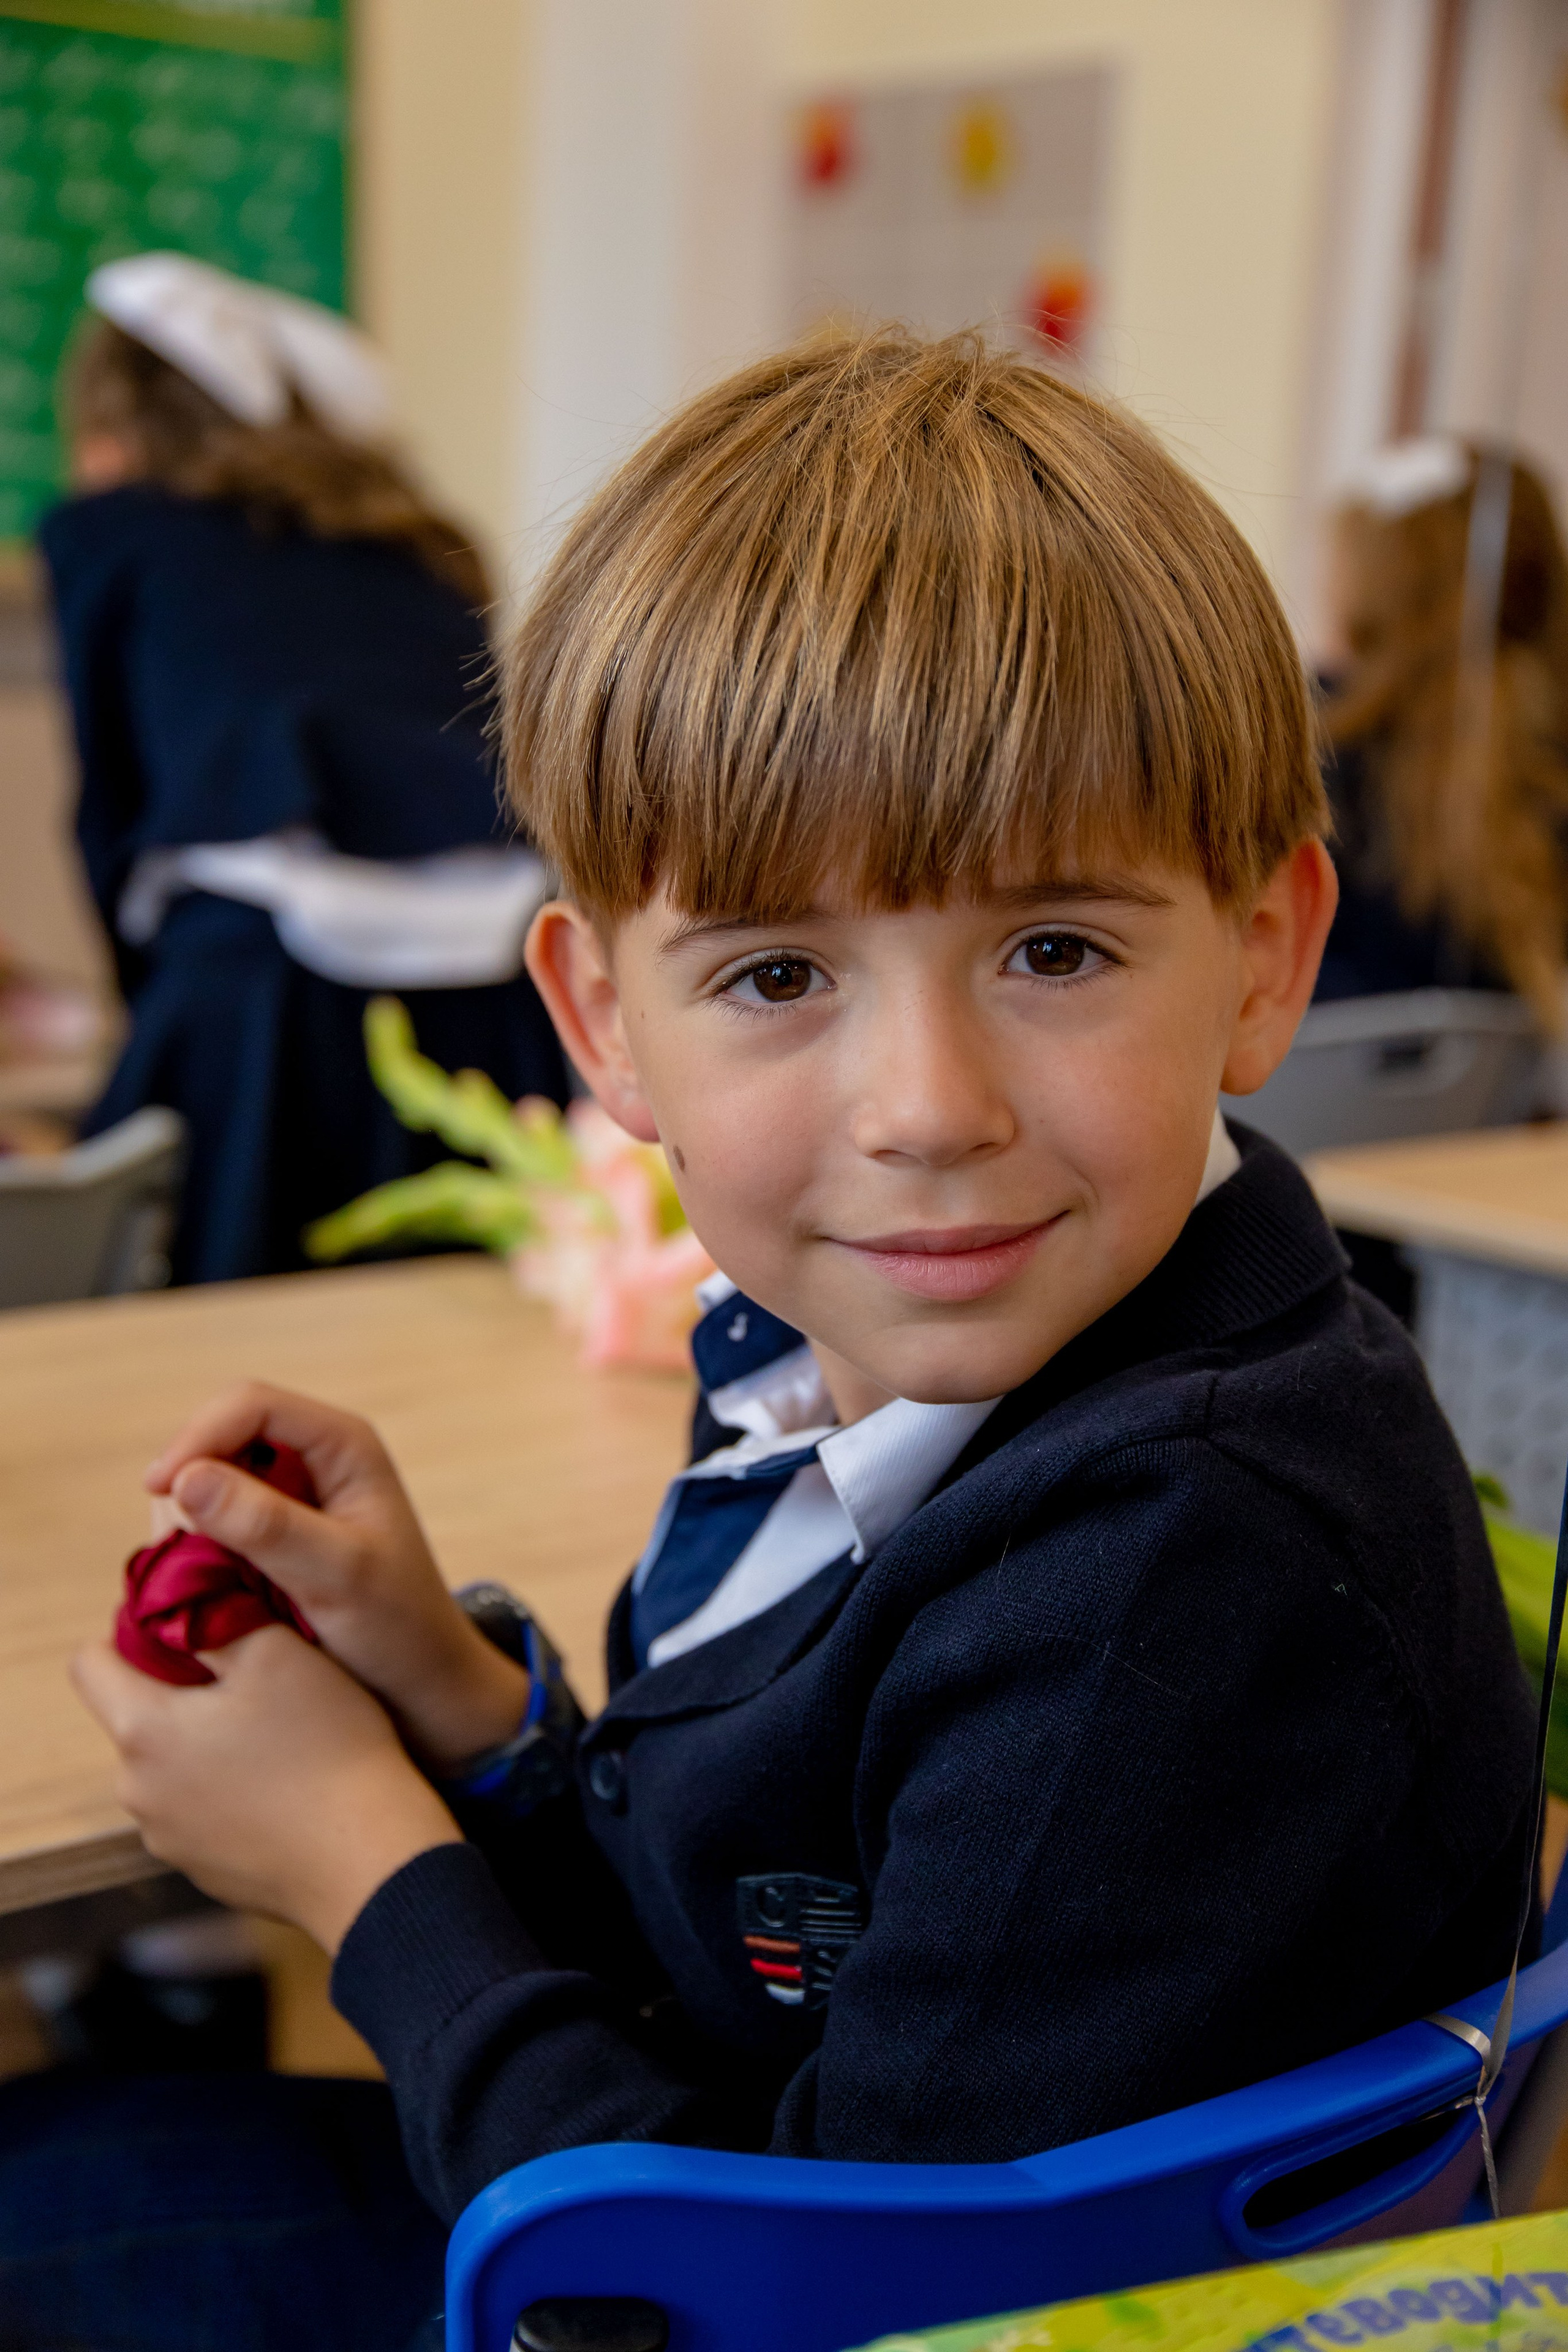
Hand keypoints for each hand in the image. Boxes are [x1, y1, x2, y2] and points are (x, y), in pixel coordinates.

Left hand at [71, 1626, 462, 1953]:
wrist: (371, 1860)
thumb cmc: (325, 1747)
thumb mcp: (278, 1653)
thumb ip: (217, 1615)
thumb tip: (181, 1599)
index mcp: (142, 1730)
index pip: (89, 1663)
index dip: (130, 1632)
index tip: (189, 1628)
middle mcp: (138, 1791)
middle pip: (138, 1715)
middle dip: (184, 1691)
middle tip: (255, 1679)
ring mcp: (169, 1839)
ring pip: (173, 1766)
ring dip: (209, 1744)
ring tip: (280, 1736)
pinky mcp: (205, 1871)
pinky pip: (203, 1812)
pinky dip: (232, 1794)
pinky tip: (287, 1788)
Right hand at [144, 1383, 531, 1772]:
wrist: (422, 1678)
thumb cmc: (397, 1626)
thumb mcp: (336, 1577)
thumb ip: (267, 1527)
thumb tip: (185, 1479)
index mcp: (344, 1443)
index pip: (252, 1404)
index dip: (198, 1437)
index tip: (158, 1489)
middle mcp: (318, 1453)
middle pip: (224, 1430)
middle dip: (188, 1473)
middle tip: (167, 1537)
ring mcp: (296, 1487)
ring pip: (215, 1472)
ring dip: (191, 1509)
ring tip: (188, 1563)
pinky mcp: (277, 1523)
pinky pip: (219, 1511)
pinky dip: (200, 1536)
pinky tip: (203, 1577)